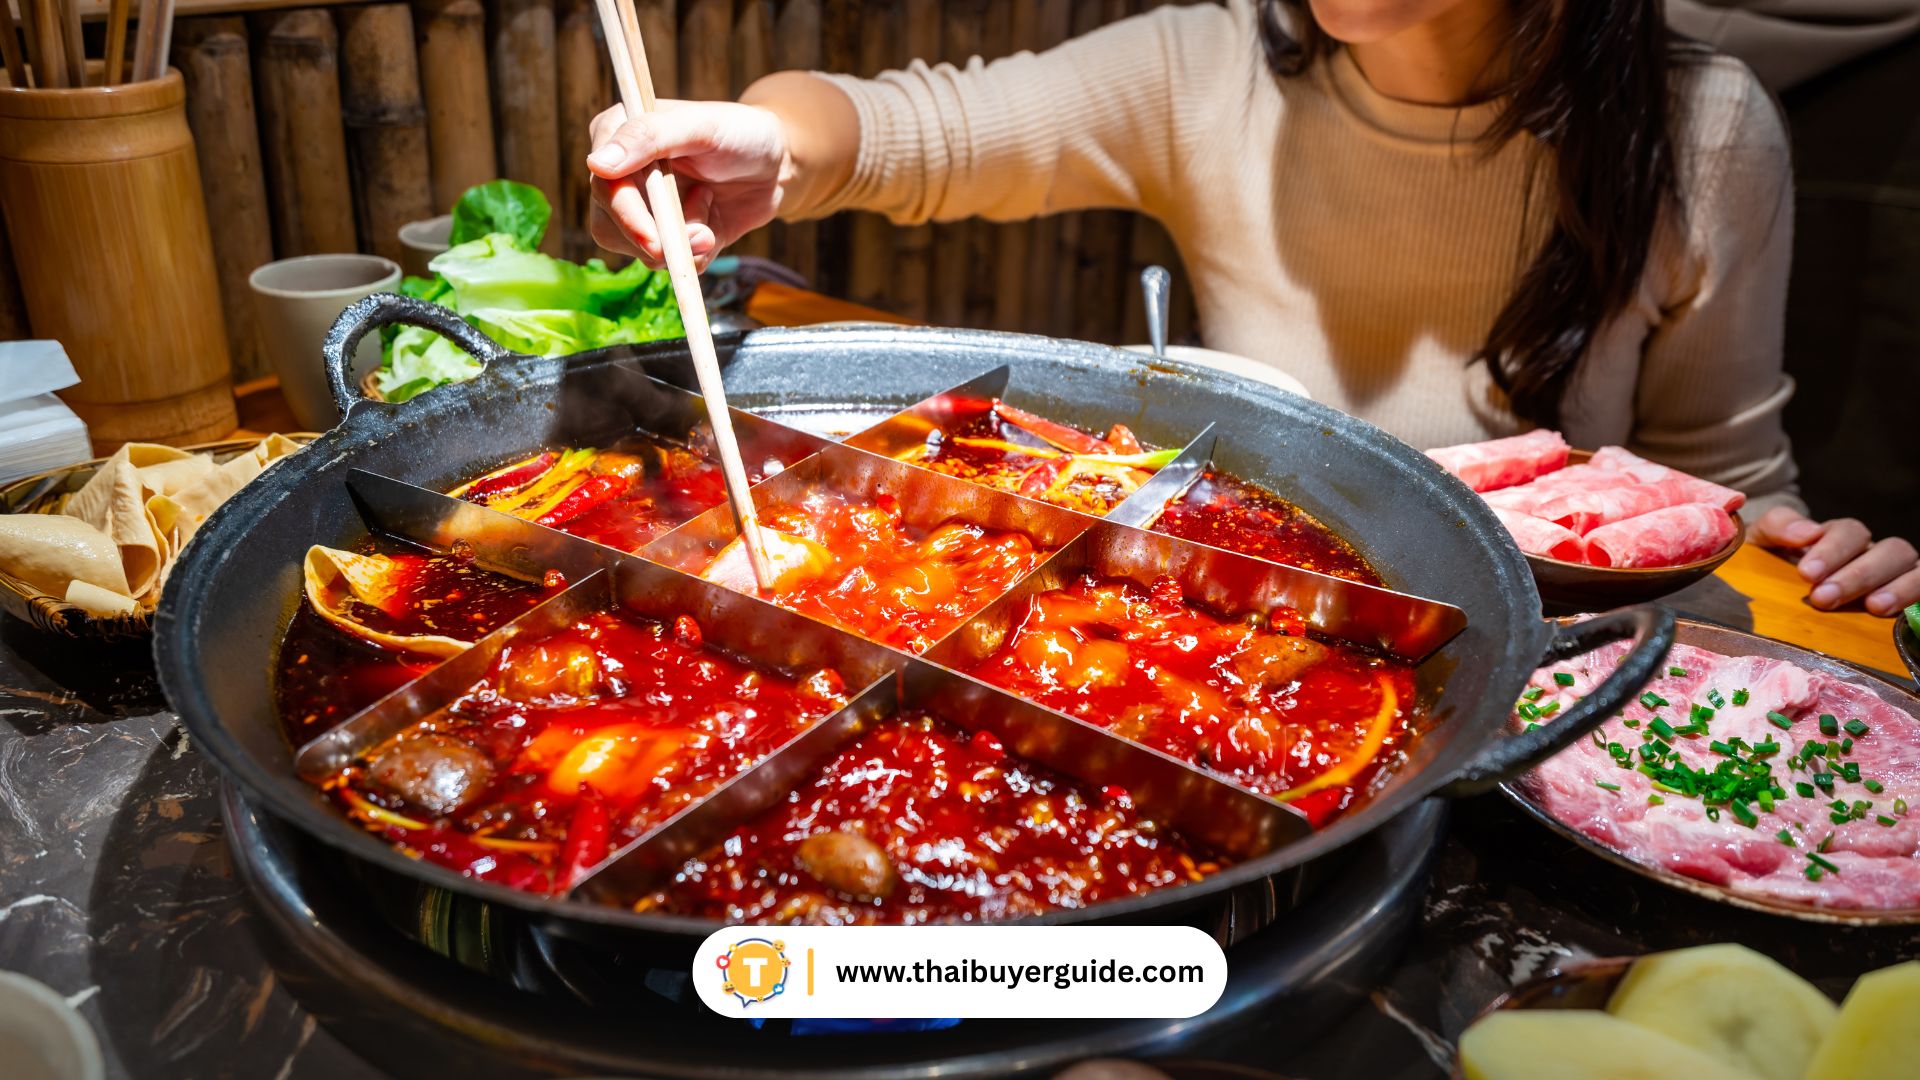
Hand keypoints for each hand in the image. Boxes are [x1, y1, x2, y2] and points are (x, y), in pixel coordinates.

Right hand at [587, 99, 789, 270]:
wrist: (775, 165)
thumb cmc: (739, 132)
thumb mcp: (700, 125)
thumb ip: (649, 137)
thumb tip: (596, 165)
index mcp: (617, 136)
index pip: (604, 186)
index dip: (626, 217)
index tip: (654, 239)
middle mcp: (620, 175)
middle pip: (609, 227)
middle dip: (657, 240)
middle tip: (701, 237)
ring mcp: (642, 209)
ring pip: (638, 251)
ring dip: (682, 246)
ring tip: (710, 210)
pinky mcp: (666, 236)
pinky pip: (671, 263)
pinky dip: (697, 254)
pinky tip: (712, 221)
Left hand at [1749, 507, 1919, 615]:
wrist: (1772, 594)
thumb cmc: (1771, 566)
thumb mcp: (1764, 542)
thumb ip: (1778, 527)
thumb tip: (1807, 532)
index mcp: (1841, 538)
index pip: (1850, 532)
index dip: (1832, 549)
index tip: (1807, 573)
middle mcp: (1874, 555)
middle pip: (1890, 551)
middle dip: (1859, 573)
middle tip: (1825, 597)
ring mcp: (1895, 579)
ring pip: (1915, 570)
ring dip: (1899, 587)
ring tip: (1874, 607)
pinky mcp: (1907, 603)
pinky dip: (1917, 602)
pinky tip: (1899, 617)